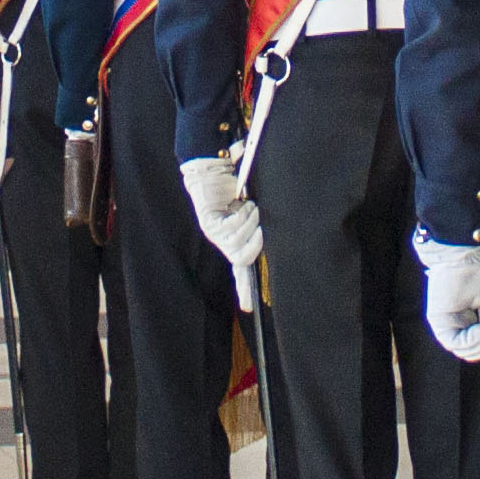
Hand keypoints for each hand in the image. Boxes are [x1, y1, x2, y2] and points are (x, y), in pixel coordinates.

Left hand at [182, 154, 266, 304]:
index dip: (244, 289)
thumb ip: (258, 224)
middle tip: (260, 226)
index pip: (239, 270)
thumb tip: (270, 234)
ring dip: (250, 223)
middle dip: (256, 244)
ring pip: (239, 242)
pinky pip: (232, 227)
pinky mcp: (209, 224)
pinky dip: (242, 214)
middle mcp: (221, 242)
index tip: (247, 308)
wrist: (211, 170)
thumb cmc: (233, 188)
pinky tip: (239, 203)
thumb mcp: (249, 209)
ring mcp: (214, 235)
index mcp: (231, 241)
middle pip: (242, 259)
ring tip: (248, 207)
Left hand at [416, 239, 479, 363]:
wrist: (460, 251)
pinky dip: (474, 339)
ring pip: (463, 350)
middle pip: (470, 352)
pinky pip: (455, 342)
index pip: (476, 346)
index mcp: (463, 320)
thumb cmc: (474, 269)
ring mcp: (443, 323)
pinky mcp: (438, 320)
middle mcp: (452, 325)